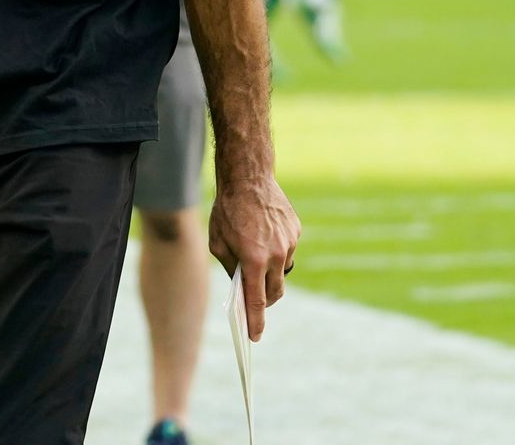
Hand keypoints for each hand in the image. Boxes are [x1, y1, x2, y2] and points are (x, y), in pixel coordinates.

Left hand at [208, 173, 300, 341]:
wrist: (248, 178)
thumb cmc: (227, 211)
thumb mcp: (218, 242)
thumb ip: (230, 268)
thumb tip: (241, 287)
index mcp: (254, 260)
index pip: (257, 301)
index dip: (256, 322)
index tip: (255, 337)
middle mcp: (276, 255)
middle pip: (274, 292)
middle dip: (264, 300)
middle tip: (253, 300)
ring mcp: (290, 244)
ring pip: (282, 272)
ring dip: (270, 273)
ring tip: (255, 258)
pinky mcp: (296, 232)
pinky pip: (287, 252)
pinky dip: (276, 252)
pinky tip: (263, 236)